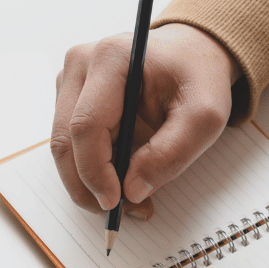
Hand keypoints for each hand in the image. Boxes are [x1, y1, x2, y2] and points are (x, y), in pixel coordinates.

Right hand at [51, 23, 240, 218]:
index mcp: (111, 58)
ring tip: (128, 201)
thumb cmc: (197, 78)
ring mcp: (70, 80)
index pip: (86, 126)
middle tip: (120, 213)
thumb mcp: (205, 117)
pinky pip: (70, 144)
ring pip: (64, 147)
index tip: (115, 202)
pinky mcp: (70, 97)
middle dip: (88, 186)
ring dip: (88, 183)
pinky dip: (90, 171)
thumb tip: (132, 191)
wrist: (191, 55)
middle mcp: (80, 64)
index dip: (95, 171)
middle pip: (65, 140)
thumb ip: (171, 153)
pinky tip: (119, 180)